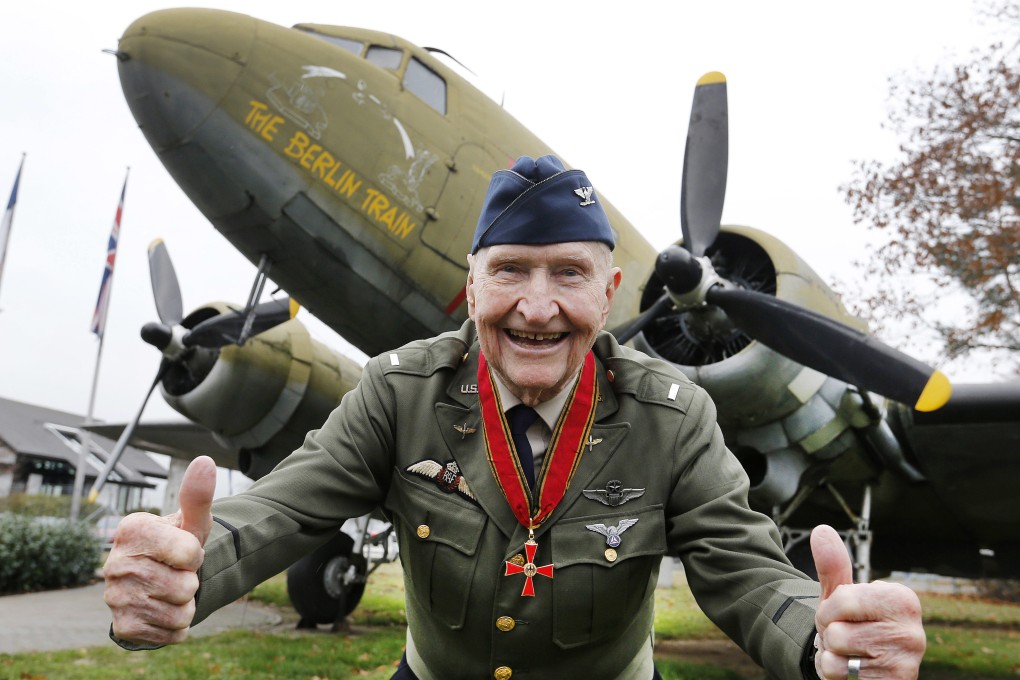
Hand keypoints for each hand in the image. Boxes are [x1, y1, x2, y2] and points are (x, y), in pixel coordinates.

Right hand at [103, 456, 215, 645]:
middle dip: (191, 581)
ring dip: (187, 604)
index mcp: (131, 530)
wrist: (159, 583)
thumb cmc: (178, 546)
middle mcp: (115, 564)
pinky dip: (179, 625)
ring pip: (180, 611)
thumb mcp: (192, 522)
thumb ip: (198, 496)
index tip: (183, 549)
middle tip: (176, 573)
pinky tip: (165, 610)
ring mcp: (115, 598)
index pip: (188, 552)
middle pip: (185, 585)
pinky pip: (173, 632)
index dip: (195, 553)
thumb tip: (205, 461)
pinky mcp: (123, 627)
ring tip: (172, 591)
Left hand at [811, 525, 924, 678]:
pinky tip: (853, 672)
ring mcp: (907, 663)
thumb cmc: (852, 625)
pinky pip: (839, 677)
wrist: (865, 669)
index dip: (829, 610)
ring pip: (837, 657)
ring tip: (849, 654)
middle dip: (830, 635)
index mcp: (902, 599)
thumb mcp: (839, 595)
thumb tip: (821, 530)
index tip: (843, 615)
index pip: (843, 599)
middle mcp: (913, 631)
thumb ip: (832, 565)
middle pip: (837, 632)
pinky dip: (835, 675)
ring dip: (832, 657)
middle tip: (847, 638)